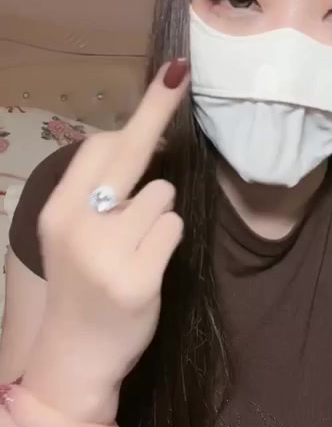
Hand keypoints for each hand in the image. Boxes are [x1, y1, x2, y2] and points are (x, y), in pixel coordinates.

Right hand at [25, 59, 189, 414]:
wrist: (77, 354)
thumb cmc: (81, 284)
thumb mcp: (73, 234)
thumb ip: (99, 191)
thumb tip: (145, 139)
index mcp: (58, 211)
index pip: (98, 146)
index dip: (138, 116)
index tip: (168, 79)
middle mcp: (78, 226)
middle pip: (129, 153)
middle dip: (158, 109)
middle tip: (178, 73)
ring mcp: (109, 253)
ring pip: (162, 196)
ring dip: (160, 213)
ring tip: (138, 245)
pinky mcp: (140, 278)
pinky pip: (174, 228)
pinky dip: (169, 239)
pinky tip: (150, 263)